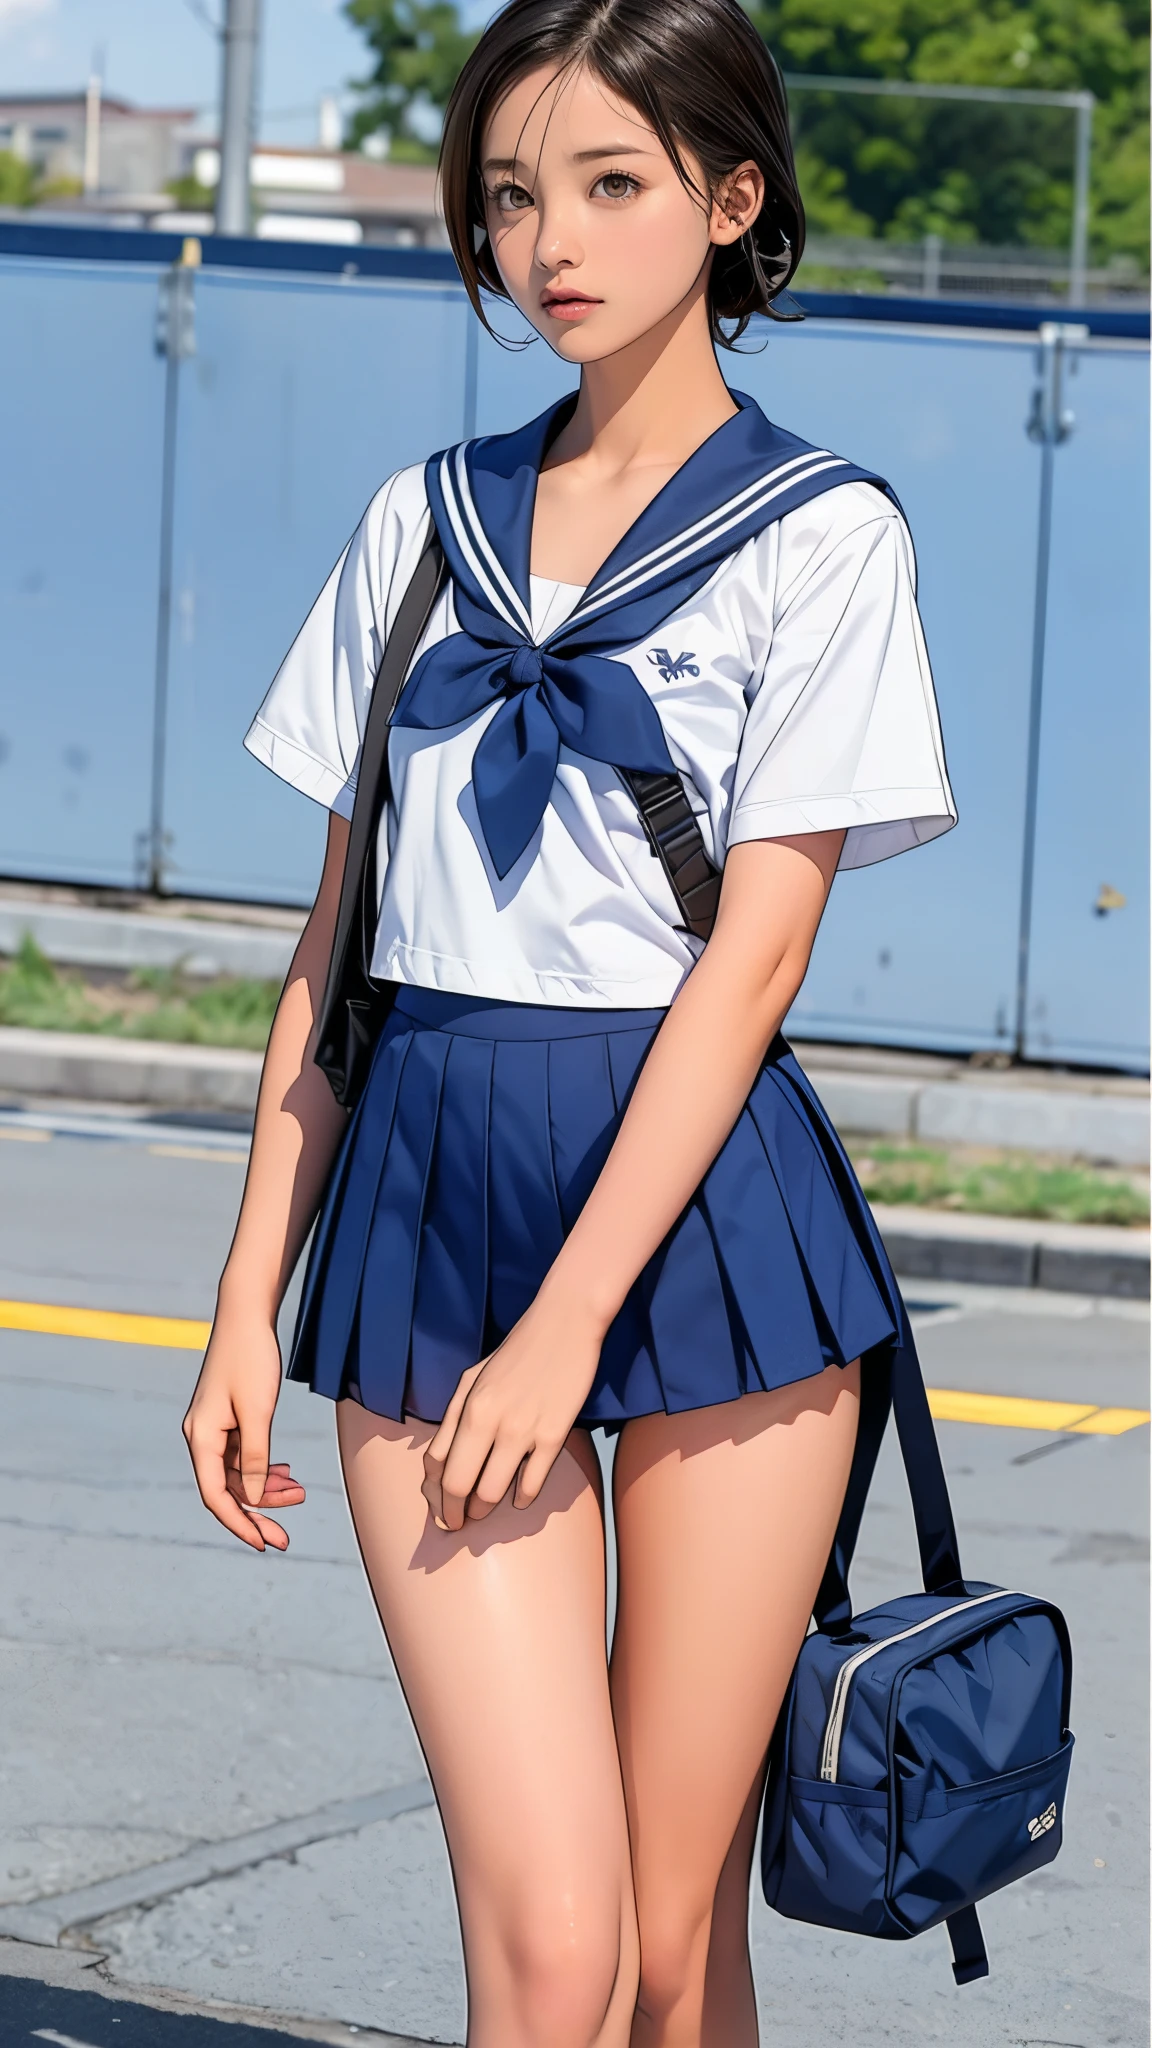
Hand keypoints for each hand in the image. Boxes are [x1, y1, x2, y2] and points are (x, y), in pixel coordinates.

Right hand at [182, 1299, 304, 1552]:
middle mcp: (201, 1436)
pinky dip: (264, 1467)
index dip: (240, 1523)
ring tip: (300, 1494)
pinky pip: (242, 1454)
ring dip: (267, 1488)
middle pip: (228, 1489)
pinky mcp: (226, 1418)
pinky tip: (286, 1473)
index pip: (217, 1495)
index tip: (264, 1543)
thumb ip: (257, 1456)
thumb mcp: (258, 1411)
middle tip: (286, 1538)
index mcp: (201, 1437)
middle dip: (258, 1513)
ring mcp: (213, 1428)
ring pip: (239, 1473)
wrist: (245, 1316)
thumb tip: (258, 1496)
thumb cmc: (251, 1359)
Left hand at [420, 1285, 603, 1531]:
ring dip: (484, 1510)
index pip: (438, 1468)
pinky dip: (522, 1498)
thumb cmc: (515, 1351)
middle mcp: (491, 1423)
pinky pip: (533, 1483)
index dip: (436, 1498)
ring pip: (493, 1492)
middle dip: (454, 1514)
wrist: (564, 1324)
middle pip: (460, 1487)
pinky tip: (518, 1498)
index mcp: (469, 1408)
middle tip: (457, 1523)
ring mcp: (524, 1431)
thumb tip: (438, 1461)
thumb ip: (454, 1419)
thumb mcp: (472, 1378)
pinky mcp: (555, 1435)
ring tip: (483, 1512)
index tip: (440, 1510)